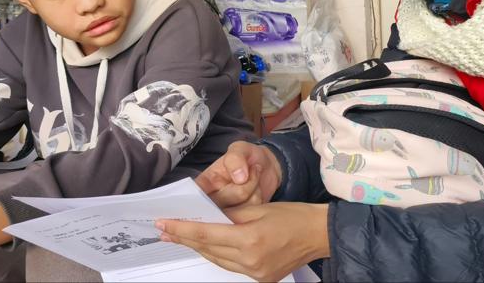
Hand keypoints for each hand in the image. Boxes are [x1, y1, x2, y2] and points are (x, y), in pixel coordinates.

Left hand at [157, 202, 329, 281]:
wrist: (319, 234)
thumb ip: (230, 214)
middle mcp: (250, 261)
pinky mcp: (260, 278)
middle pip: (208, 250)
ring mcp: (255, 273)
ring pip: (217, 260)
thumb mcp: (259, 208)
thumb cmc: (294, 216)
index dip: (181, 229)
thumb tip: (206, 215)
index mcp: (250, 239)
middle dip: (185, 239)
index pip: (205, 235)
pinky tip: (209, 246)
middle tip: (165, 230)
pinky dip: (218, 255)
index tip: (163, 224)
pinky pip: (231, 266)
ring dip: (199, 248)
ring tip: (182, 237)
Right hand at [196, 141, 281, 208]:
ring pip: (238, 210)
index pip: (193, 199)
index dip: (198, 203)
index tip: (214, 195)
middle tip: (248, 172)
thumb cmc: (247, 156)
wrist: (267, 165)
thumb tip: (239, 178)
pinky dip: (258, 197)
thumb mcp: (240, 148)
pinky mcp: (243, 217)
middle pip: (221, 206)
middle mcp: (212, 201)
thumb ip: (234, 158)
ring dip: (252, 191)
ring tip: (253, 177)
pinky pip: (251, 212)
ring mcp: (228, 211)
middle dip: (241, 187)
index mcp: (203, 185)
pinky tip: (258, 189)